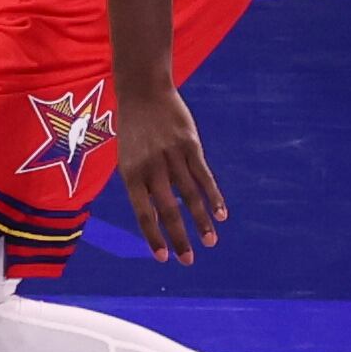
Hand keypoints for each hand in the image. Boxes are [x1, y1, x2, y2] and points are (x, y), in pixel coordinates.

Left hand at [115, 80, 225, 265]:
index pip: (143, 212)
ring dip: (201, 221)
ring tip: (210, 242)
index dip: (153, 236)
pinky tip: (221, 214)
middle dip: (179, 237)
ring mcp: (171, 155)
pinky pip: (203, 175)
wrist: (143, 90)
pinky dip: (213, 196)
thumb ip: (142, 187)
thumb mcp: (129, 158)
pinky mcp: (190, 145)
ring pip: (189, 195)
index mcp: (131, 173)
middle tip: (188, 261)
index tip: (164, 258)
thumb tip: (156, 219)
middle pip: (168, 209)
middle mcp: (151, 167)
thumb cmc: (134, 130)